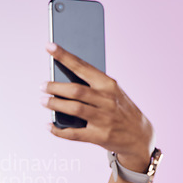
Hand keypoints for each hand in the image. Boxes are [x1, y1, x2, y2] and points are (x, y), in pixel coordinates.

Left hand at [41, 43, 154, 172]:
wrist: (139, 135)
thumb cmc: (119, 109)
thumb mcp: (112, 93)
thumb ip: (91, 87)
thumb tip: (61, 82)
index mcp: (109, 84)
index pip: (82, 66)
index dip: (64, 56)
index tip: (50, 46)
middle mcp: (107, 100)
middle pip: (76, 90)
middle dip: (55, 87)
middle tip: (42, 85)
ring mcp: (104, 119)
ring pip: (74, 109)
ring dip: (55, 104)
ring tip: (43, 101)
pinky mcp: (99, 136)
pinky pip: (74, 133)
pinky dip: (58, 130)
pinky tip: (49, 125)